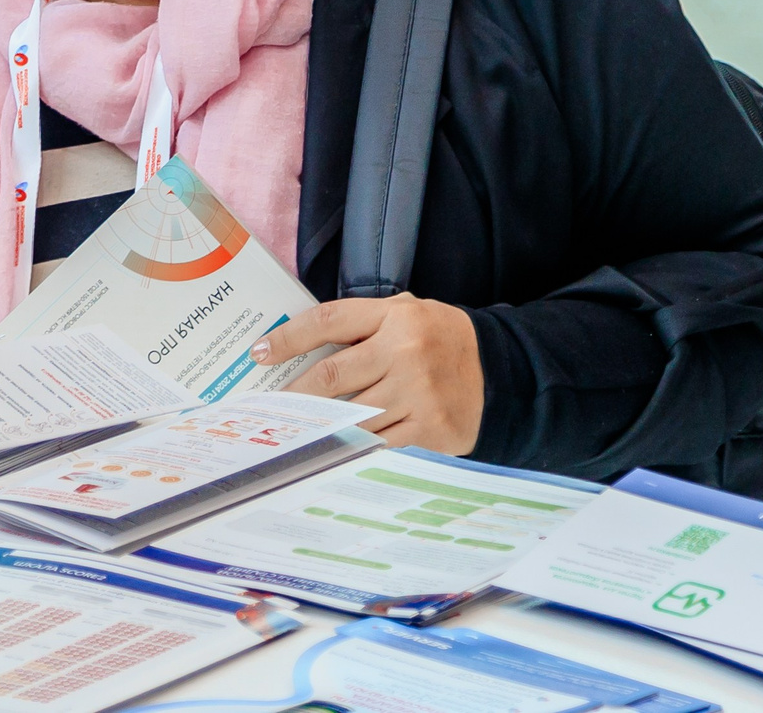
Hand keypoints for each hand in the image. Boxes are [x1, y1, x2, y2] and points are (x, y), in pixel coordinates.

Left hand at [257, 293, 482, 453]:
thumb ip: (364, 324)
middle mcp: (405, 351)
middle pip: (331, 375)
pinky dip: (353, 445)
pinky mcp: (429, 428)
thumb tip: (303, 343)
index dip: (289, 338)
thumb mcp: (408, 314)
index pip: (328, 321)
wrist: (503, 373)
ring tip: (293, 429)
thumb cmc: (441, 341)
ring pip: (351, 414)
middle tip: (268, 404)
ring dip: (319, 424)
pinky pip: (378, 441)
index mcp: (395, 316)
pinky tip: (333, 448)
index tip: (259, 353)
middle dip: (294, 392)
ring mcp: (418, 392)